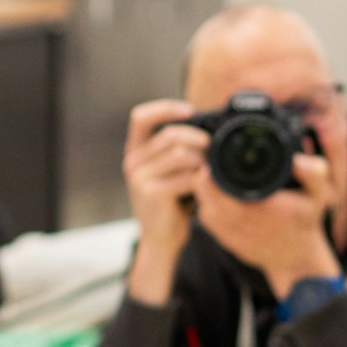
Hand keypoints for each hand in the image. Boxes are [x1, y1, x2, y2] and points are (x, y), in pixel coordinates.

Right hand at [121, 100, 207, 304]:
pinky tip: (207, 185)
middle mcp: (133, 161)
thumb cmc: (172, 203)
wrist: (161, 238)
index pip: (141, 117)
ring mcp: (139, 177)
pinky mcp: (151, 193)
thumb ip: (179, 152)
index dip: (164, 108)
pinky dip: (202, 179)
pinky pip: (186, 176)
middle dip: (198, 139)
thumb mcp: (171, 172)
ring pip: (181, 154)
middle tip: (213, 149)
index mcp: (135, 151)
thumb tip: (207, 133)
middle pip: (170, 135)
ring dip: (203, 160)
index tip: (190, 110)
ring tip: (209, 172)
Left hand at [192, 152, 339, 298]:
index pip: (219, 185)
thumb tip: (298, 160)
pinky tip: (219, 199)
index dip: (211, 171)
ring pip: (204, 206)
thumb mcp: (317, 196)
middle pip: (205, 193)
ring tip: (214, 179)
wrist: (298, 258)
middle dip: (205, 177)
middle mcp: (245, 223)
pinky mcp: (227, 241)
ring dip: (205, 192)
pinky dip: (209, 206)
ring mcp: (233, 234)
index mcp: (264, 208)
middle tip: (212, 165)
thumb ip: (313, 174)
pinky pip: (207, 219)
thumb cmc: (305, 222)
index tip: (216, 159)